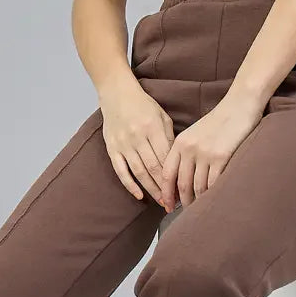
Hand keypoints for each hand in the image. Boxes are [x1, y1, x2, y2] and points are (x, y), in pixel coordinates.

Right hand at [98, 76, 174, 206]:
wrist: (117, 94)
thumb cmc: (143, 105)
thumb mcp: (162, 116)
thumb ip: (170, 137)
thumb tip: (179, 161)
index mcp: (153, 128)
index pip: (166, 157)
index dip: (175, 174)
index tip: (183, 187)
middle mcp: (137, 137)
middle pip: (154, 168)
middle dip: (165, 187)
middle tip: (174, 202)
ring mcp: (123, 144)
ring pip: (139, 172)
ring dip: (151, 189)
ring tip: (161, 202)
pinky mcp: (112, 148)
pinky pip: (121, 170)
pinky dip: (130, 185)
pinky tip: (139, 195)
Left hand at [160, 91, 265, 210]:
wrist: (239, 105)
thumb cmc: (220, 121)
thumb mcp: (195, 133)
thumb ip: (186, 152)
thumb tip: (182, 178)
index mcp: (180, 143)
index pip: (167, 173)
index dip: (165, 192)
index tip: (166, 205)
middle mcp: (189, 149)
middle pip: (181, 183)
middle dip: (181, 201)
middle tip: (185, 213)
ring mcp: (205, 153)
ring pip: (197, 186)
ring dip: (198, 201)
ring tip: (200, 209)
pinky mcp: (221, 157)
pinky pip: (213, 183)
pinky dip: (212, 194)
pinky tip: (213, 199)